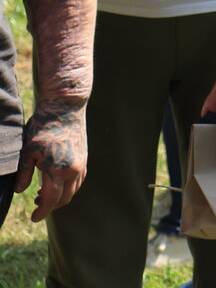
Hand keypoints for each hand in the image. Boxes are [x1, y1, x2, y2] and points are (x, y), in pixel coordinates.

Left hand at [16, 99, 86, 221]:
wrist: (65, 109)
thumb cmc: (43, 128)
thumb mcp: (27, 151)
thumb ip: (24, 173)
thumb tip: (21, 191)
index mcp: (58, 170)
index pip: (51, 199)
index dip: (42, 211)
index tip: (34, 218)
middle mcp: (73, 170)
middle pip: (64, 198)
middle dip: (51, 206)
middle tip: (36, 207)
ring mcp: (81, 164)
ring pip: (73, 190)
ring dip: (60, 197)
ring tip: (44, 195)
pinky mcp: (84, 158)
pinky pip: (79, 180)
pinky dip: (69, 187)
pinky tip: (58, 183)